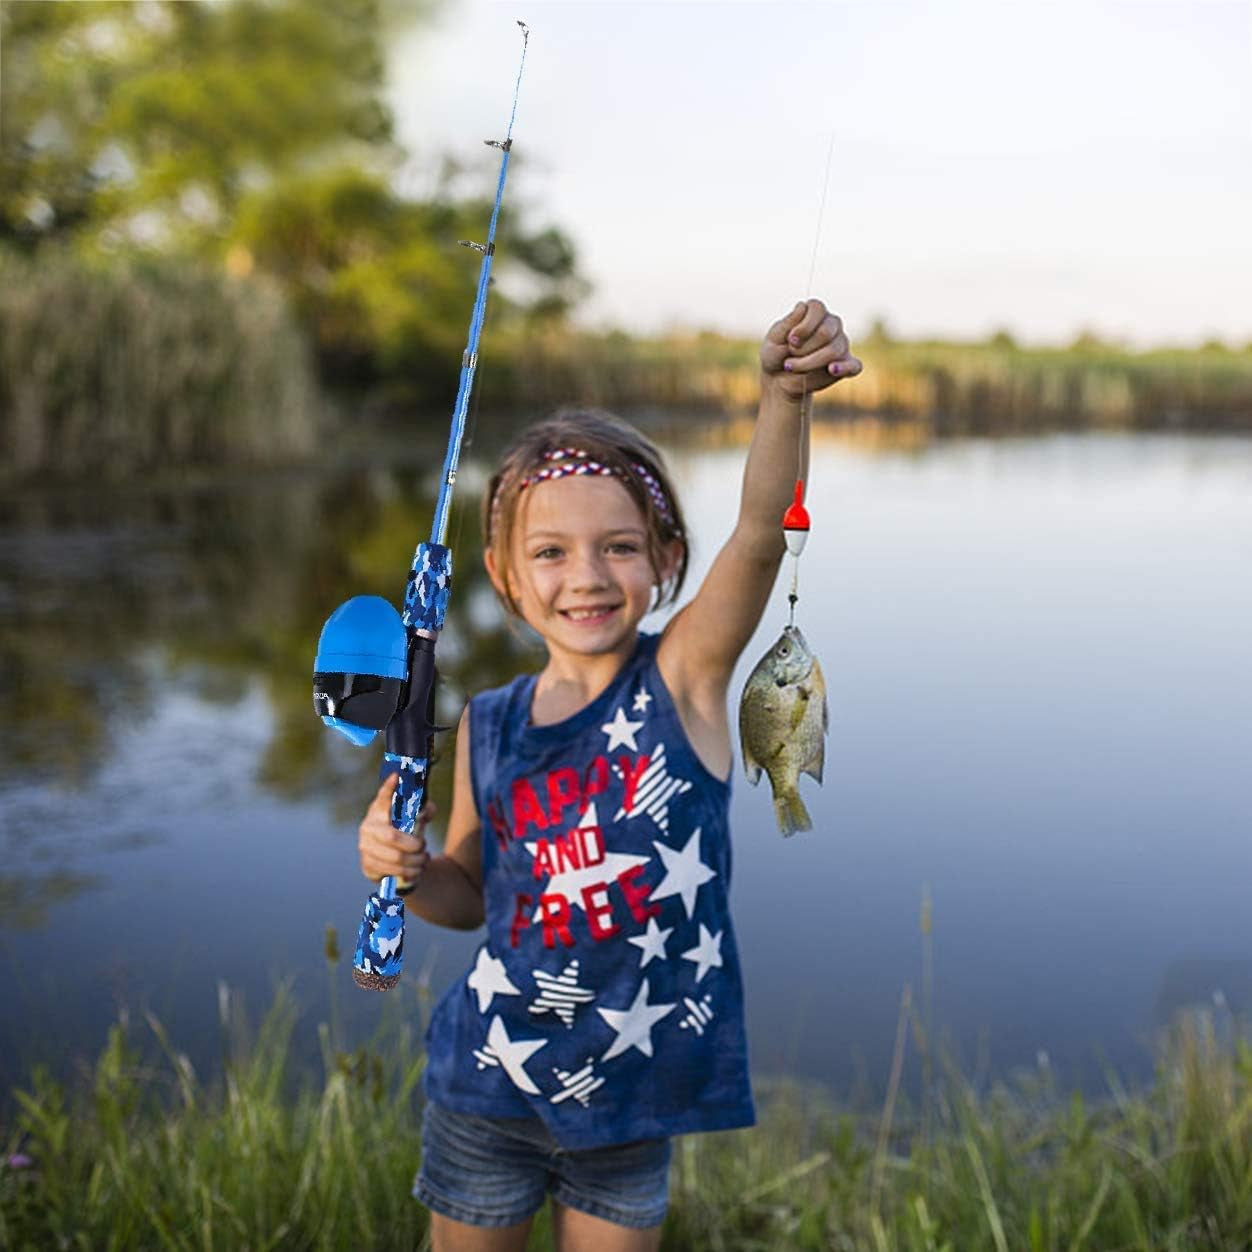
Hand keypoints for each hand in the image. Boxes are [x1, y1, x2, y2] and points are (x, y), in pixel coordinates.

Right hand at [357, 772, 432, 888]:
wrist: (391, 860)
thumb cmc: (403, 832)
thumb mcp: (414, 819)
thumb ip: (424, 811)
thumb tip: (426, 810)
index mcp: (379, 809)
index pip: (384, 796)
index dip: (389, 787)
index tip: (397, 777)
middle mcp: (368, 826)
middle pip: (393, 836)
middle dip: (414, 844)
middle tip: (423, 846)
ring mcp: (365, 847)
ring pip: (396, 857)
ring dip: (415, 861)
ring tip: (423, 859)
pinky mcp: (367, 865)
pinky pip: (392, 871)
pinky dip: (410, 872)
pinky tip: (416, 869)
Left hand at [760, 298, 861, 399]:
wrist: (778, 379)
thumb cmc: (777, 354)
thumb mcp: (774, 338)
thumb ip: (788, 323)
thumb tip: (802, 306)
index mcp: (815, 313)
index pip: (817, 309)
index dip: (804, 326)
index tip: (791, 340)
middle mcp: (832, 325)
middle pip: (825, 333)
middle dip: (802, 349)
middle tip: (788, 358)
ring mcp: (841, 345)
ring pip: (833, 351)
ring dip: (808, 363)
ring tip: (791, 368)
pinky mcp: (846, 365)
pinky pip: (854, 366)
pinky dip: (844, 368)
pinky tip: (832, 370)